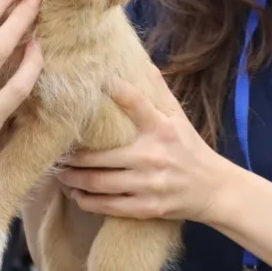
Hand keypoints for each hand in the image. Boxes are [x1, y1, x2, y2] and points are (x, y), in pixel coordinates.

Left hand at [56, 68, 240, 223]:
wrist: (215, 190)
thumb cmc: (190, 148)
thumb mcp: (178, 117)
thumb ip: (158, 92)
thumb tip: (141, 62)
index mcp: (161, 128)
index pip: (134, 102)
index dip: (112, 90)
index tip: (88, 84)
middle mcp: (153, 156)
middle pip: (100, 155)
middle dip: (72, 155)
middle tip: (56, 150)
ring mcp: (149, 185)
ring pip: (98, 182)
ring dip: (72, 178)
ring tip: (59, 172)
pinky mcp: (147, 208)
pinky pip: (107, 206)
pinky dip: (86, 200)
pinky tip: (75, 194)